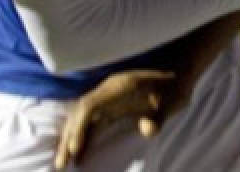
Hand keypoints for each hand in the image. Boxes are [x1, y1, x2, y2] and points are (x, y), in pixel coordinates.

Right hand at [54, 69, 183, 168]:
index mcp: (119, 87)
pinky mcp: (110, 105)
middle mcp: (108, 90)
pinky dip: (82, 137)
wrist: (179, 76)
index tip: (76, 148)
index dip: (80, 127)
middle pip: (79, 113)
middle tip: (61, 164)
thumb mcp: (170, 104)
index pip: (89, 106)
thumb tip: (147, 130)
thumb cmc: (174, 90)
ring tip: (63, 163)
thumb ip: (158, 118)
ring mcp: (107, 97)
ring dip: (71, 139)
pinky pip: (90, 121)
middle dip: (68, 139)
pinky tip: (78, 154)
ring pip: (81, 118)